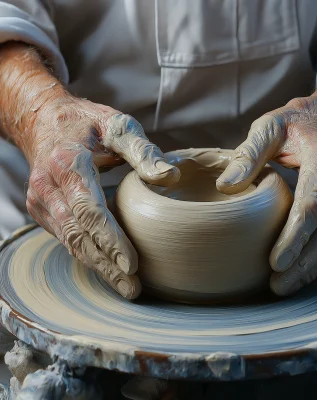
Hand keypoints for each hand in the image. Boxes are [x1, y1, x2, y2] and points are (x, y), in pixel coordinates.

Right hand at [25, 95, 179, 298]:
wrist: (44, 121)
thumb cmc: (87, 123)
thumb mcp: (117, 125)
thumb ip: (142, 151)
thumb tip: (171, 177)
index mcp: (67, 164)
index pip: (90, 211)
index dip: (111, 239)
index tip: (132, 264)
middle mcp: (48, 187)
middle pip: (79, 235)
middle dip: (106, 265)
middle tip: (133, 288)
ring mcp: (41, 201)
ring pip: (71, 242)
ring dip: (98, 266)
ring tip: (125, 287)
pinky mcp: (42, 210)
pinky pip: (66, 238)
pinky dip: (88, 254)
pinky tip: (109, 268)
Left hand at [217, 95, 316, 295]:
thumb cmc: (301, 123)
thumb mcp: (270, 127)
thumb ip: (248, 154)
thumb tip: (225, 186)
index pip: (315, 204)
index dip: (296, 235)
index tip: (276, 262)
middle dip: (304, 262)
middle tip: (277, 285)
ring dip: (313, 266)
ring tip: (285, 285)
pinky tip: (302, 270)